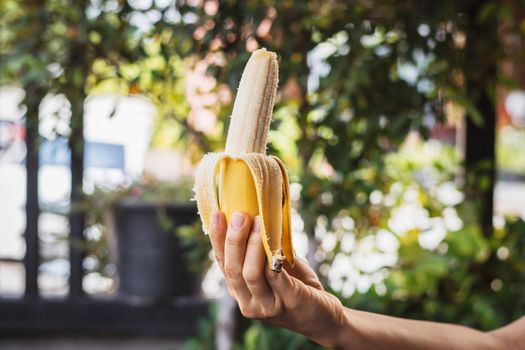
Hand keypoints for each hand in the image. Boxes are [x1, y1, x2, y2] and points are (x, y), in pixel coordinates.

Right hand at [209, 210, 347, 347]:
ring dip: (252, 244)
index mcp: (240, 291)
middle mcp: (247, 302)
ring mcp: (266, 306)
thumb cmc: (298, 286)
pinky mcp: (287, 303)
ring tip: (258, 221)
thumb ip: (264, 250)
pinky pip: (274, 276)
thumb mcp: (276, 267)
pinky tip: (275, 240)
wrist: (323, 317)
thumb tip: (257, 214)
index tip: (216, 214)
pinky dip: (272, 256)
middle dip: (233, 239)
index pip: (223, 263)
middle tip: (239, 215)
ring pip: (249, 273)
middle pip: (232, 269)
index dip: (217, 238)